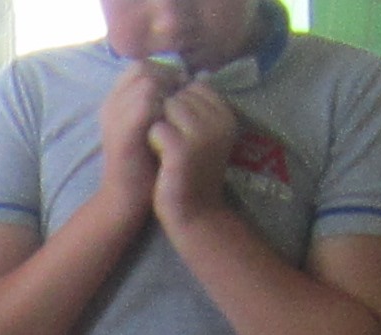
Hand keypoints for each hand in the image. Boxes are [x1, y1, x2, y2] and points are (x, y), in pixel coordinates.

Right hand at [96, 60, 171, 201]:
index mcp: (115, 102)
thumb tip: (192, 77)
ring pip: (145, 78)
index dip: (163, 71)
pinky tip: (174, 118)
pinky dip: (163, 103)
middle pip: (143, 67)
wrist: (125, 201)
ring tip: (179, 105)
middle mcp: (110, 104)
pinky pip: (146, 100)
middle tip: (183, 92)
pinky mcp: (123, 132)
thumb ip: (161, 102)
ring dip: (168, 87)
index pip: (140, 66)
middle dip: (167, 76)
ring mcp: (114, 117)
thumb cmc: (144, 165)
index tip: (180, 87)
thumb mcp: (151, 127)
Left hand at [150, 80, 240, 228]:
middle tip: (175, 146)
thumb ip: (196, 106)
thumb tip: (177, 72)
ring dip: (160, 127)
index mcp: (226, 114)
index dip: (179, 105)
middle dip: (169, 116)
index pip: (194, 86)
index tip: (182, 132)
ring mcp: (202, 134)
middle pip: (178, 94)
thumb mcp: (203, 134)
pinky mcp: (183, 150)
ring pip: (167, 107)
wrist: (193, 215)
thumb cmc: (192, 172)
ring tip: (169, 151)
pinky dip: (154, 142)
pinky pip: (157, 128)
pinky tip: (163, 159)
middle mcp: (219, 121)